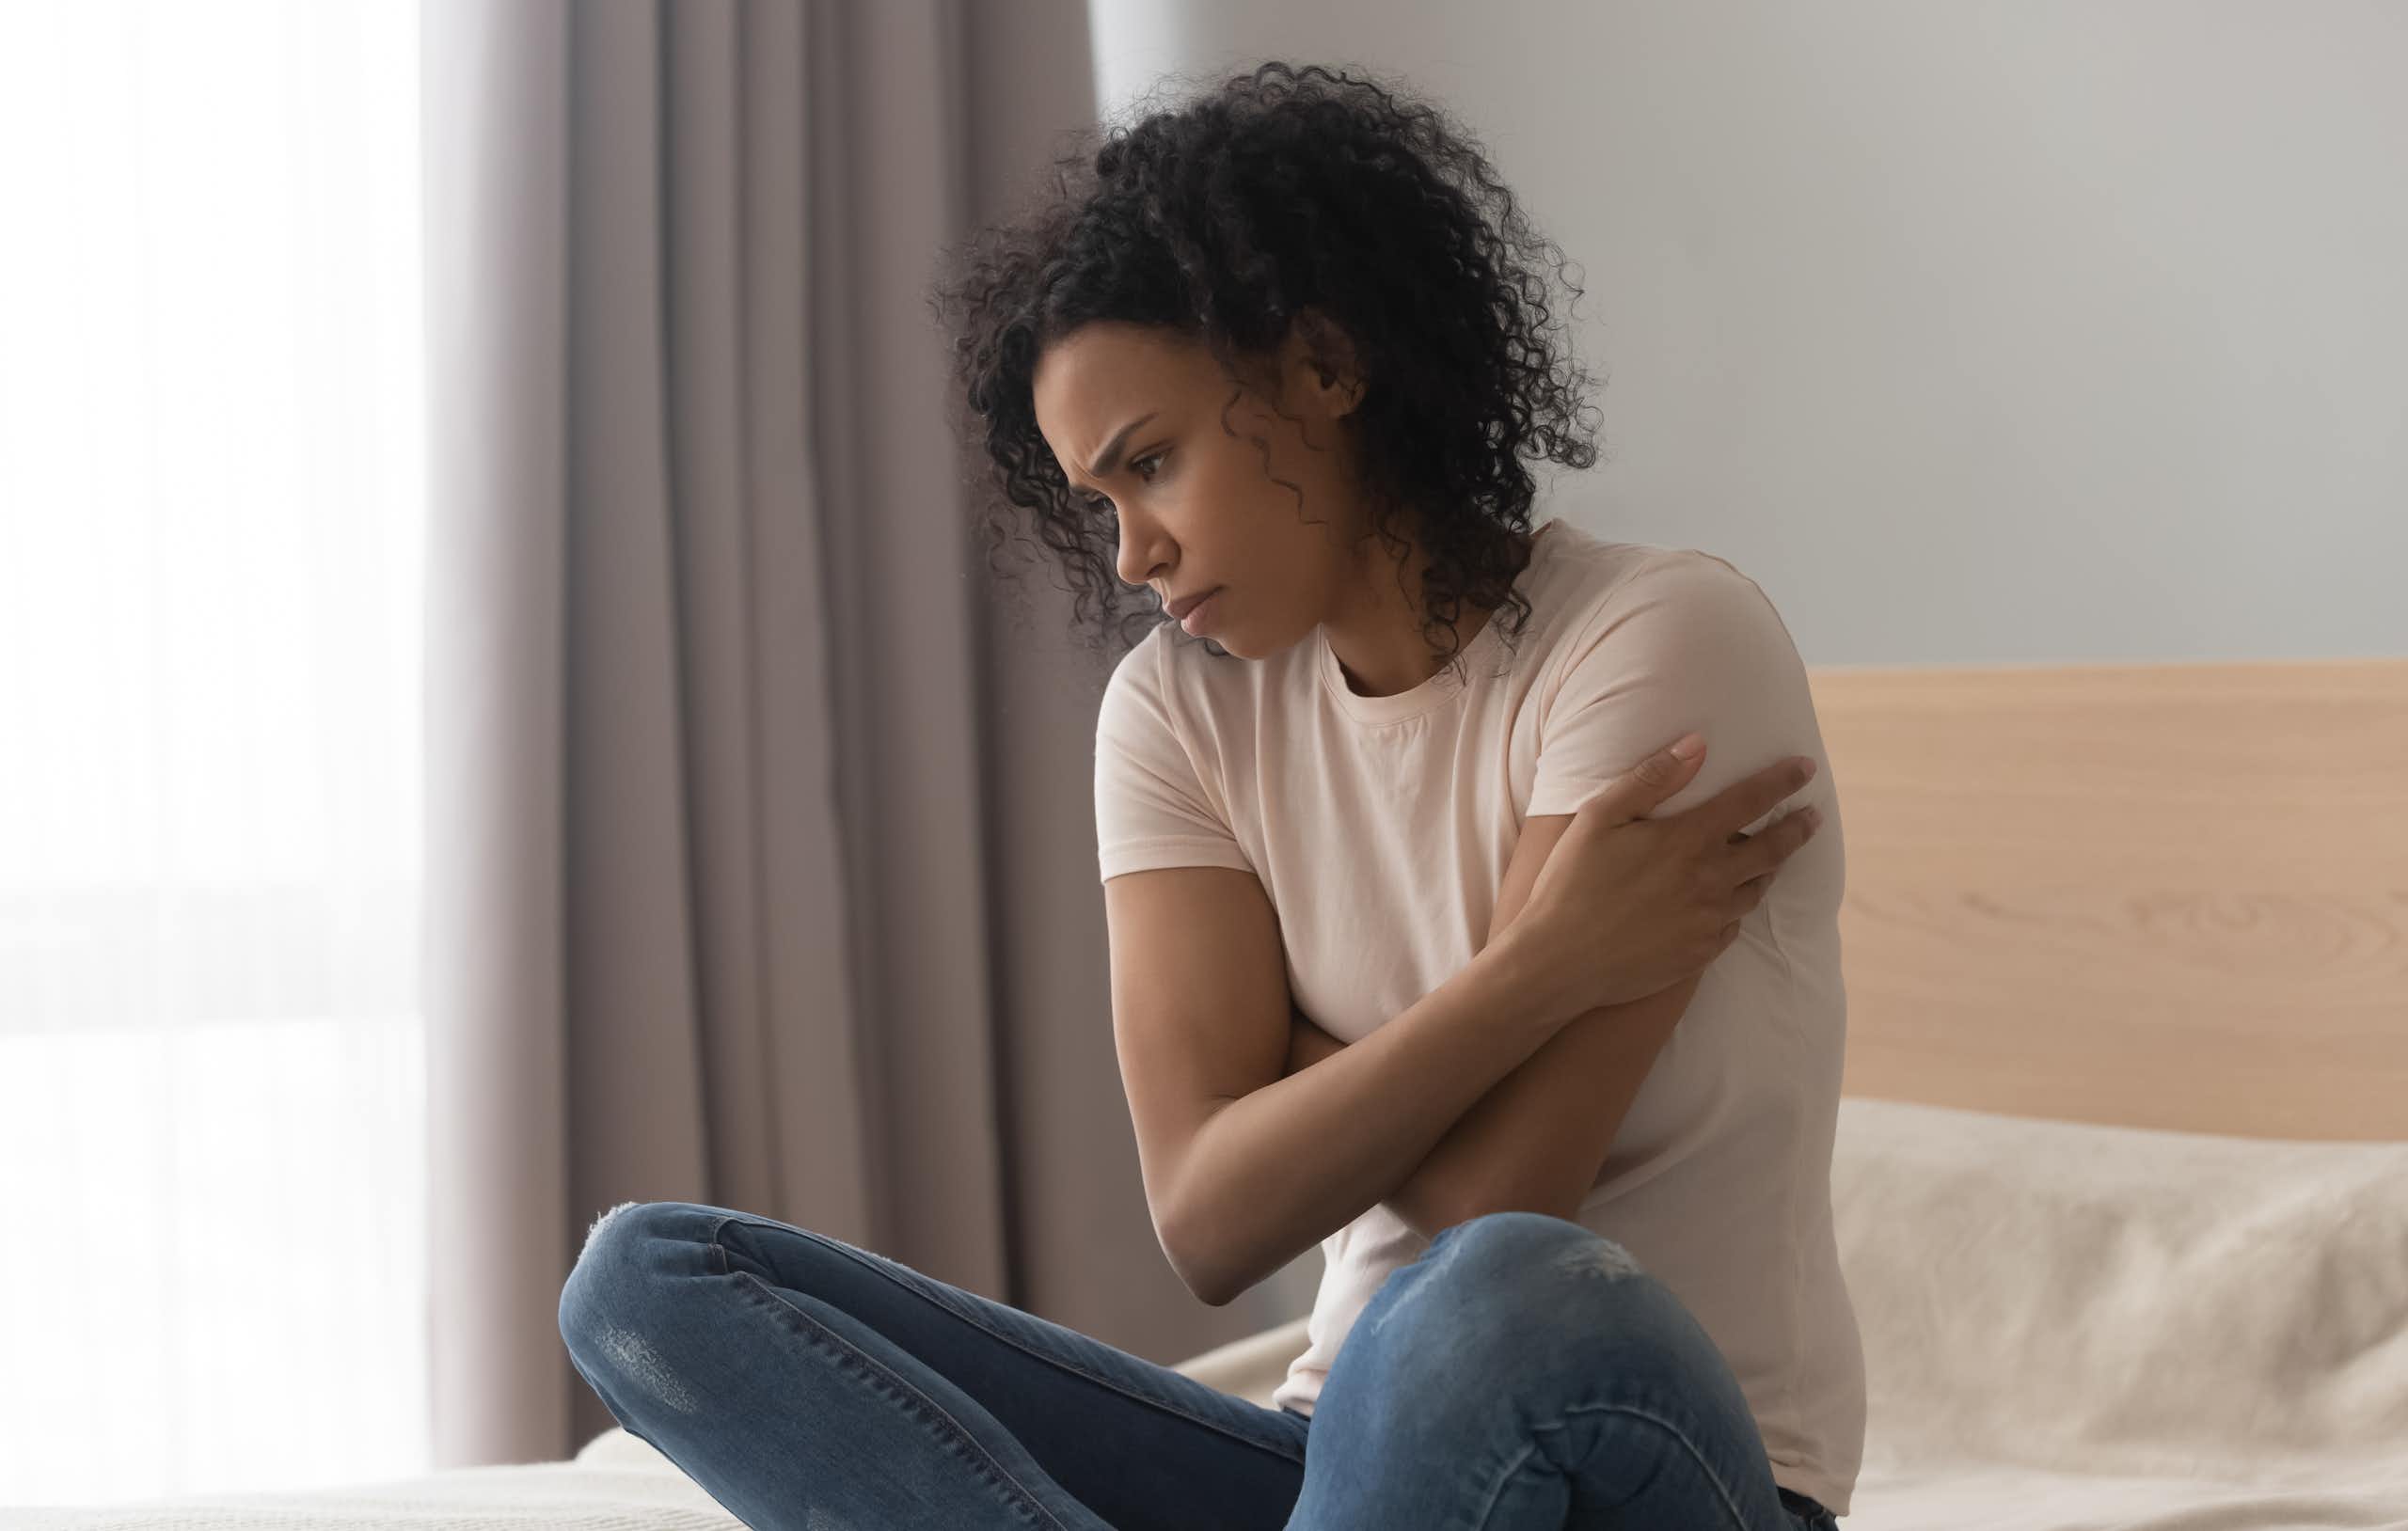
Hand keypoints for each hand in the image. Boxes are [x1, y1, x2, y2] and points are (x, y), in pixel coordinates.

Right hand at [1513, 735, 1822, 1011]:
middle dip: (1797, 829)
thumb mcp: (1598, 817)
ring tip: (1773, 860)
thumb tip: (1697, 745)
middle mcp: (1709, 881)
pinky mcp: (1700, 954)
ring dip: (1770, 870)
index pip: (1750, 802)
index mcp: (1687, 842)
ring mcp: (1708, 921)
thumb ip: (1651, 779)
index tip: (1805, 768)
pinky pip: (1732, 926)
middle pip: (1771, 850)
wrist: (1560, 963)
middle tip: (1811, 817)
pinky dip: (1736, 909)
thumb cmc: (1570, 884)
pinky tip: (1728, 905)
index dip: (1781, 781)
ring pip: (1755, 890)